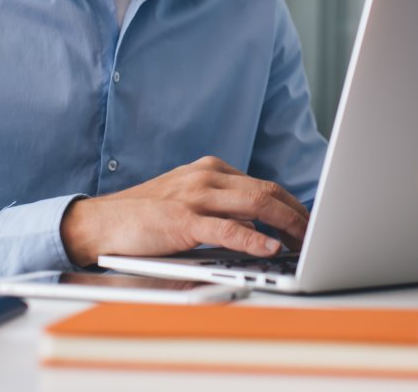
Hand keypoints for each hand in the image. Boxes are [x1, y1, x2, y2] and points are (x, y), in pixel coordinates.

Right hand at [59, 156, 308, 267]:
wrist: (100, 223)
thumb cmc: (145, 217)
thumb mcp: (188, 202)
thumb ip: (221, 208)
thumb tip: (258, 227)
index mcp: (211, 170)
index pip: (263, 184)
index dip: (291, 204)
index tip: (308, 222)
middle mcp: (206, 176)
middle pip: (267, 191)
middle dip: (297, 214)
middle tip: (317, 234)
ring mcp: (195, 196)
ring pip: (255, 204)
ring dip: (287, 224)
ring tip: (305, 241)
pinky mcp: (183, 221)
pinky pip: (228, 230)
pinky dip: (254, 239)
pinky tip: (271, 248)